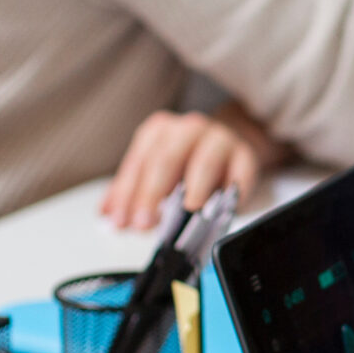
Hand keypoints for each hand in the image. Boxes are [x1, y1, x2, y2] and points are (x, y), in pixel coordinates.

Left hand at [100, 106, 279, 230]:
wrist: (230, 144)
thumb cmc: (187, 159)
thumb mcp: (154, 170)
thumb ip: (130, 191)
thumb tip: (107, 215)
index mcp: (160, 130)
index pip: (139, 162)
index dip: (126, 193)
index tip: (121, 220)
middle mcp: (188, 129)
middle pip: (166, 160)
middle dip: (152, 194)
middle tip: (144, 222)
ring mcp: (219, 139)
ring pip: (204, 161)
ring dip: (194, 188)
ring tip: (188, 209)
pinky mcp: (245, 155)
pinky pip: (240, 171)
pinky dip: (232, 189)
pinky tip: (222, 205)